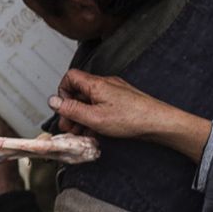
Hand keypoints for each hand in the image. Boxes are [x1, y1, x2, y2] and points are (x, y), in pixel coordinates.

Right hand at [48, 71, 208, 158]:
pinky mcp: (122, 101)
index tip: (63, 109)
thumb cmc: (132, 118)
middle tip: (70, 127)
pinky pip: (101, 106)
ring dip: (82, 117)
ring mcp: (114, 92)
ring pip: (90, 102)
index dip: (62, 93)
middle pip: (79, 92)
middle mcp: (105, 84)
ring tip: (82, 133)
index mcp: (96, 84)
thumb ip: (71, 109)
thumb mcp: (94, 118)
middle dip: (71, 111)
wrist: (159, 122)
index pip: (70, 77)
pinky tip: (96, 132)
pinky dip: (95, 118)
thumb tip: (53, 101)